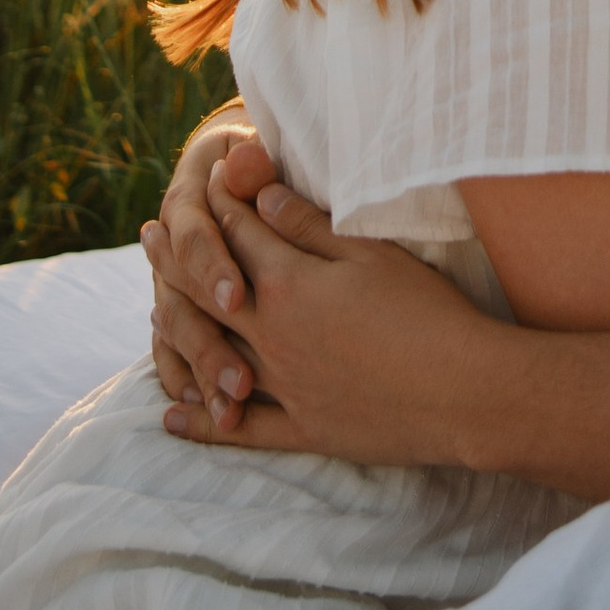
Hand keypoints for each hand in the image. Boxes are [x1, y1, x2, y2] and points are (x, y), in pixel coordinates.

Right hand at [142, 115, 271, 403]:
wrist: (229, 162)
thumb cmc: (256, 159)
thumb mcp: (254, 152)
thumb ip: (251, 162)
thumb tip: (247, 155)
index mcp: (190, 202)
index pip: (195, 237)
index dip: (213, 265)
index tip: (240, 295)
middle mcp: (172, 248)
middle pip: (183, 301)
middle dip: (210, 344)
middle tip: (245, 383)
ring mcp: (171, 282)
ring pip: (176, 334)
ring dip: (200, 371)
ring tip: (231, 410)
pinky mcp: (178, 309)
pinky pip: (169, 352)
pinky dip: (182, 379)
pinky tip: (202, 412)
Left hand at [156, 178, 482, 462]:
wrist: (461, 391)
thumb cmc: (426, 312)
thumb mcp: (371, 254)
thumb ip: (309, 227)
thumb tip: (260, 197)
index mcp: (290, 285)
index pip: (242, 235)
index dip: (220, 204)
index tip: (200, 181)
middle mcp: (272, 336)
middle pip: (210, 291)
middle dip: (177, 258)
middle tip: (148, 235)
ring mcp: (283, 387)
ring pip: (212, 356)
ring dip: (178, 331)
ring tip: (152, 313)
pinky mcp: (302, 429)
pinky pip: (238, 428)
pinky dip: (202, 422)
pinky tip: (174, 416)